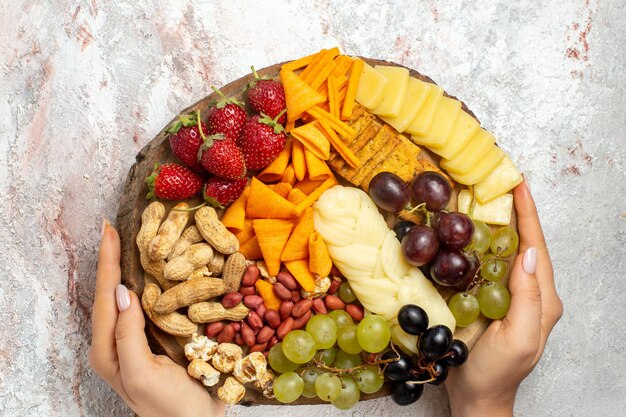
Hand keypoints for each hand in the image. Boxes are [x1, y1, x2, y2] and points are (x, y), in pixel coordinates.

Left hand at [89, 222, 224, 416]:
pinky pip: (154, 304)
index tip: (109, 232)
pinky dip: (155, 282)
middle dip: (114, 260)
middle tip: (115, 228)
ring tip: (133, 240)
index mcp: (108, 349)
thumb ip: (127, 335)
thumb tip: (123, 293)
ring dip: (132, 267)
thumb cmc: (169, 407)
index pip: (105, 298)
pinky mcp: (161, 338)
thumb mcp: (142, 374)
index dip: (107, 263)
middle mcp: (121, 340)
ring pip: (132, 296)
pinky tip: (160, 268)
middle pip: (113, 292)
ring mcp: (141, 338)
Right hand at [445, 180, 562, 416]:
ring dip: (490, 223)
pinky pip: (480, 264)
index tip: (519, 185)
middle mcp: (526, 291)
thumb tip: (530, 253)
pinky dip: (472, 243)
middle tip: (496, 182)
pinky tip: (459, 231)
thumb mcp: (519, 338)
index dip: (528, 214)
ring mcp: (504, 294)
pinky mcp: (484, 298)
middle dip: (511, 211)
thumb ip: (529, 298)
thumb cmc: (498, 372)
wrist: (475, 396)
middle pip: (521, 242)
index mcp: (541, 298)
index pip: (536, 247)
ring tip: (477, 197)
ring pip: (499, 250)